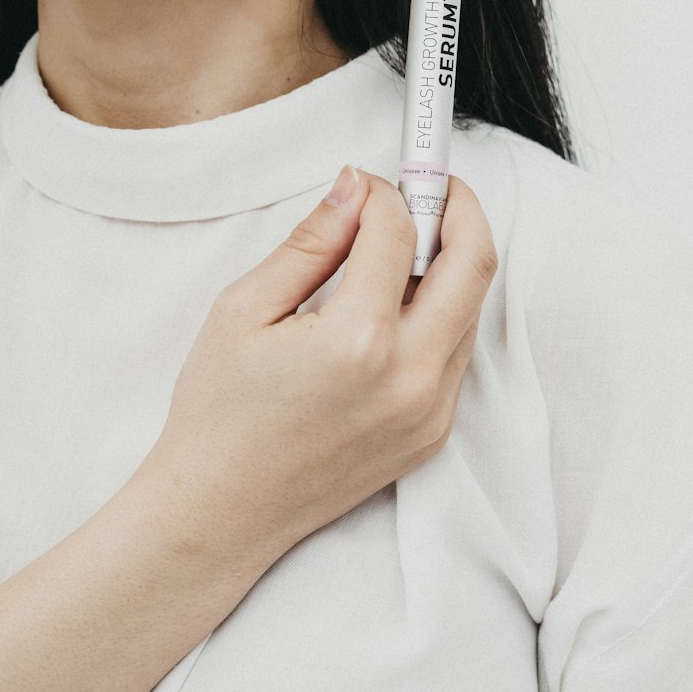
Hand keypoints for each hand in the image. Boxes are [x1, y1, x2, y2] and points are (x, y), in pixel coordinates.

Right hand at [145, 168, 497, 561]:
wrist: (222, 510)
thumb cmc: (219, 412)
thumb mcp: (244, 309)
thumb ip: (311, 242)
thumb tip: (354, 190)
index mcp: (358, 341)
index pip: (400, 234)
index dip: (386, 193)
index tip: (367, 181)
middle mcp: (410, 378)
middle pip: (473, 263)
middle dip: (457, 209)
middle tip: (427, 186)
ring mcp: (430, 411)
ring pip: (471, 307)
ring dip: (450, 260)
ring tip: (401, 241)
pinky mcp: (433, 433)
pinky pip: (456, 351)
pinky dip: (439, 309)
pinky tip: (392, 300)